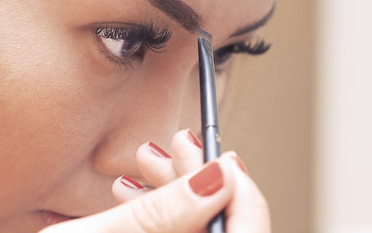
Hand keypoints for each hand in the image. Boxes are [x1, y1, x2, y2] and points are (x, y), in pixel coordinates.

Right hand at [40, 130, 269, 232]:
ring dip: (171, 193)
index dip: (242, 192)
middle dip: (195, 181)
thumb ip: (159, 214)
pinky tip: (129, 192)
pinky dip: (155, 215)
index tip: (219, 156)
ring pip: (191, 231)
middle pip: (216, 228)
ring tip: (141, 163)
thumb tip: (216, 177)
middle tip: (172, 146)